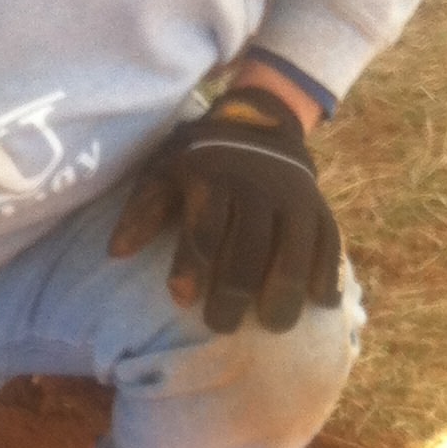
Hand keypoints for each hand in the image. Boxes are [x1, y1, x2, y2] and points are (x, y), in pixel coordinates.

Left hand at [108, 88, 341, 334]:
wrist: (258, 122)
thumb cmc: (200, 160)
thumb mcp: (163, 172)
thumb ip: (142, 211)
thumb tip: (117, 252)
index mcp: (214, 178)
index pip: (205, 230)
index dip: (192, 268)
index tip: (182, 300)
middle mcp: (258, 188)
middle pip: (249, 251)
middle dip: (233, 295)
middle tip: (220, 325)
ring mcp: (294, 198)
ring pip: (294, 252)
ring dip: (284, 294)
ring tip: (273, 325)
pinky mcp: (320, 207)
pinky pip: (329, 243)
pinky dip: (326, 274)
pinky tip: (320, 303)